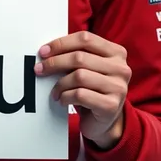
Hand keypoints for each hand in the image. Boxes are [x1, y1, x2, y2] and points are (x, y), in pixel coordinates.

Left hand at [35, 31, 131, 148]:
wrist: (105, 122)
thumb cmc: (93, 89)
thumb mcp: (89, 68)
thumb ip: (76, 55)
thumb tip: (47, 51)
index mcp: (116, 52)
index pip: (85, 38)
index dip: (61, 43)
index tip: (43, 51)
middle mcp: (121, 68)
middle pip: (79, 57)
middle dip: (54, 63)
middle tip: (39, 69)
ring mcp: (118, 87)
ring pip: (79, 76)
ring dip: (60, 84)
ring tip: (54, 91)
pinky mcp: (111, 106)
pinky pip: (80, 95)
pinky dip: (65, 97)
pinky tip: (62, 100)